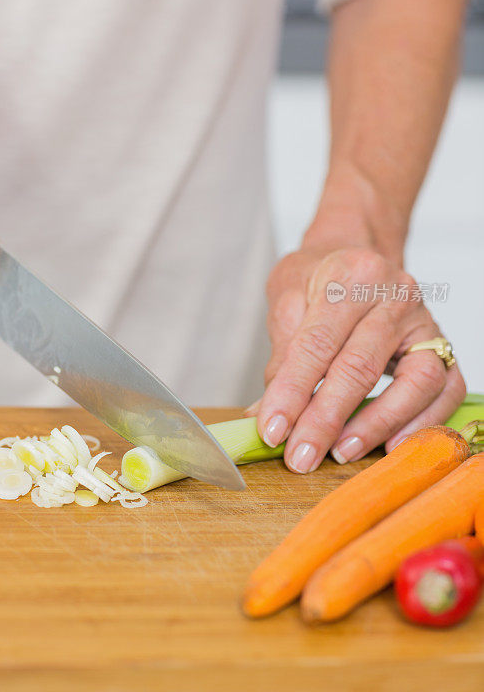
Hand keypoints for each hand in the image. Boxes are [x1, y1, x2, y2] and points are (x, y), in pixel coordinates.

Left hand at [249, 246, 465, 471]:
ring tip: (342, 453)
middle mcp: (395, 293)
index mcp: (349, 274)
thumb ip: (281, 356)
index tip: (273, 431)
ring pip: (416, 381)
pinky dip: (422, 422)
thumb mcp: (288, 297)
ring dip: (376, 425)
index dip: (292, 391)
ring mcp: (424, 320)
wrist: (359, 253)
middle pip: (361, 366)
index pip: (318, 342)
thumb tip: (264, 415)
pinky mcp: (442, 344)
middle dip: (326, 419)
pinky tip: (392, 445)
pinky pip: (446, 390)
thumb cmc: (320, 277)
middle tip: (301, 457)